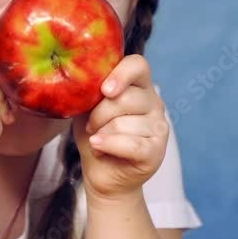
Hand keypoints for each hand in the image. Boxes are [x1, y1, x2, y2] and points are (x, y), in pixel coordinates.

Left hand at [72, 54, 168, 202]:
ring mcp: (159, 127)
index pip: (138, 65)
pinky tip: (99, 147)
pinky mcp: (156, 151)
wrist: (102, 173)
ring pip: (122, 123)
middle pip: (124, 98)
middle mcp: (154, 103)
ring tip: (98, 140)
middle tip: (92, 126)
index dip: (121, 73)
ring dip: (101, 134)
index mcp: (138, 86)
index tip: (105, 90)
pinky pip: (130, 144)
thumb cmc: (96, 135)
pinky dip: (108, 145)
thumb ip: (89, 91)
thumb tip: (78, 79)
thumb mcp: (87, 108)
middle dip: (98, 114)